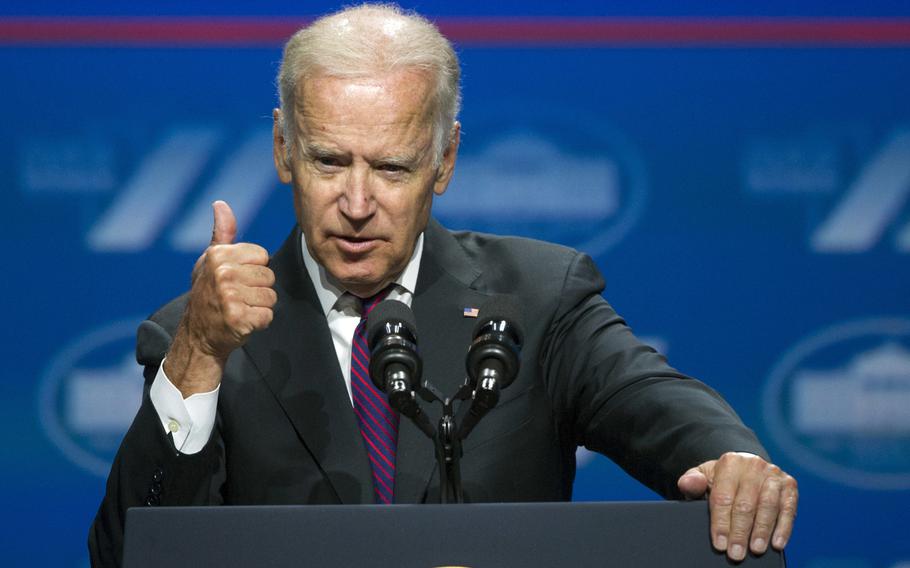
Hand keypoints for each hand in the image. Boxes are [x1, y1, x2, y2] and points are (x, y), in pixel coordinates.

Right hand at [164, 200, 276, 395]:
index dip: (254, 270)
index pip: (262, 256)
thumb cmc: (208, 294)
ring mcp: (229, 296)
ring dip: (259, 306)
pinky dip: (259, 322)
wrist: (197, 335)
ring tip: (240, 309)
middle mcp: (222, 273)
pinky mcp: (238, 319)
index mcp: (218, 255)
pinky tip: (242, 322)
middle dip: (258, 289)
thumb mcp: (210, 260)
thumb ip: (222, 234)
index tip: (236, 279)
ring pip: (271, 297)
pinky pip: (268, 315)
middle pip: (269, 276)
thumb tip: (220, 204)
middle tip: (237, 297)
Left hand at [677, 452, 797, 561]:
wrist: (744, 469)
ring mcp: (773, 474)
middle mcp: (753, 465)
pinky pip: (788, 508)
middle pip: (746, 504)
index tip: (720, 543)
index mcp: (730, 462)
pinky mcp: (789, 484)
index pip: (723, 497)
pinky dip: (784, 527)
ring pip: (768, 506)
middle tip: (736, 553)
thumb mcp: (702, 478)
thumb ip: (692, 482)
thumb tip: (688, 484)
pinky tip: (777, 543)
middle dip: (740, 532)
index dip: (721, 523)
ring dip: (762, 531)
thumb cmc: (721, 480)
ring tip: (755, 550)